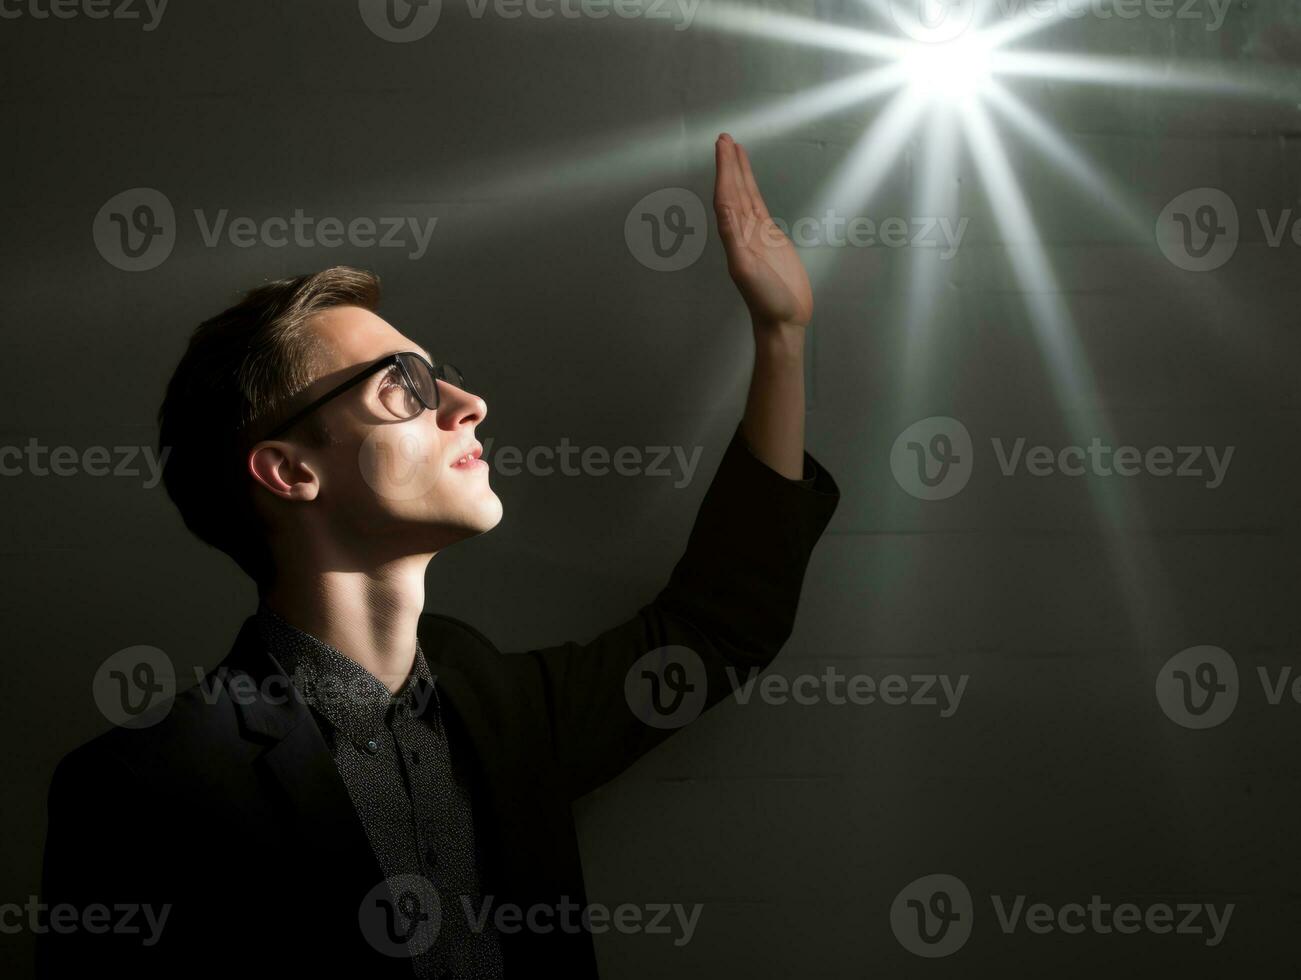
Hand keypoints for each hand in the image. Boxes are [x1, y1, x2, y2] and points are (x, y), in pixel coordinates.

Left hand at [713, 133, 812, 330]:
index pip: (726, 197)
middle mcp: (741, 233)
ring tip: (735, 148)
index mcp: (734, 238)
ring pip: (744, 196)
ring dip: (738, 173)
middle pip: (733, 191)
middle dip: (728, 165)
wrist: (783, 320)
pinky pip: (758, 207)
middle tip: (725, 138)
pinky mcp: (770, 239)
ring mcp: (755, 235)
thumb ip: (737, 243)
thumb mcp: (748, 271)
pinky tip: (750, 180)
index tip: (723, 146)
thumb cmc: (767, 301)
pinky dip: (753, 190)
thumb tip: (727, 214)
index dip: (724, 171)